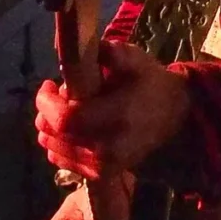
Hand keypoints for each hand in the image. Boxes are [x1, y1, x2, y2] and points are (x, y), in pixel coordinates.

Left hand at [35, 42, 189, 180]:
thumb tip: (78, 44)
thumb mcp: (135, 60)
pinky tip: (71, 128)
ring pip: (54, 149)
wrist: (173, 116)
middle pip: (55, 134)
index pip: (67, 118)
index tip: (49, 84)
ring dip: (52, 127)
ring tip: (67, 108)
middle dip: (47, 111)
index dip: (47, 103)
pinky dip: (59, 143)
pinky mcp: (100, 176)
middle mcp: (107, 148)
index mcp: (117, 117)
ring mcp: (102, 167)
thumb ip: (109, 52)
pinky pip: (63, 161)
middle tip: (59, 93)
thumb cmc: (150, 83)